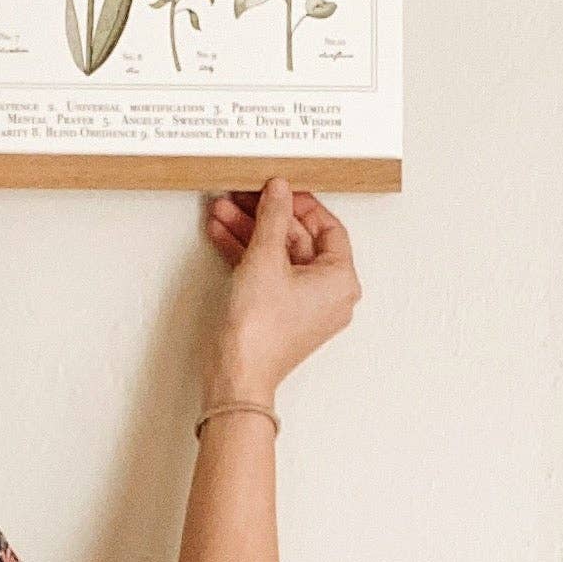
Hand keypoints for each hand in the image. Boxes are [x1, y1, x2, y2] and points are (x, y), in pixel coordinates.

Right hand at [201, 179, 360, 403]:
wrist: (236, 374)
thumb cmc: (261, 331)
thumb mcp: (265, 257)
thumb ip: (273, 217)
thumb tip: (279, 190)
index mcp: (340, 280)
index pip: (328, 227)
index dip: (301, 203)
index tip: (279, 187)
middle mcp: (328, 293)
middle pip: (299, 239)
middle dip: (265, 216)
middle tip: (242, 196)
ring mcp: (303, 304)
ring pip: (278, 255)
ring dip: (249, 232)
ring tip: (222, 211)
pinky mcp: (279, 312)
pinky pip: (267, 273)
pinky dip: (246, 254)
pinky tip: (222, 234)